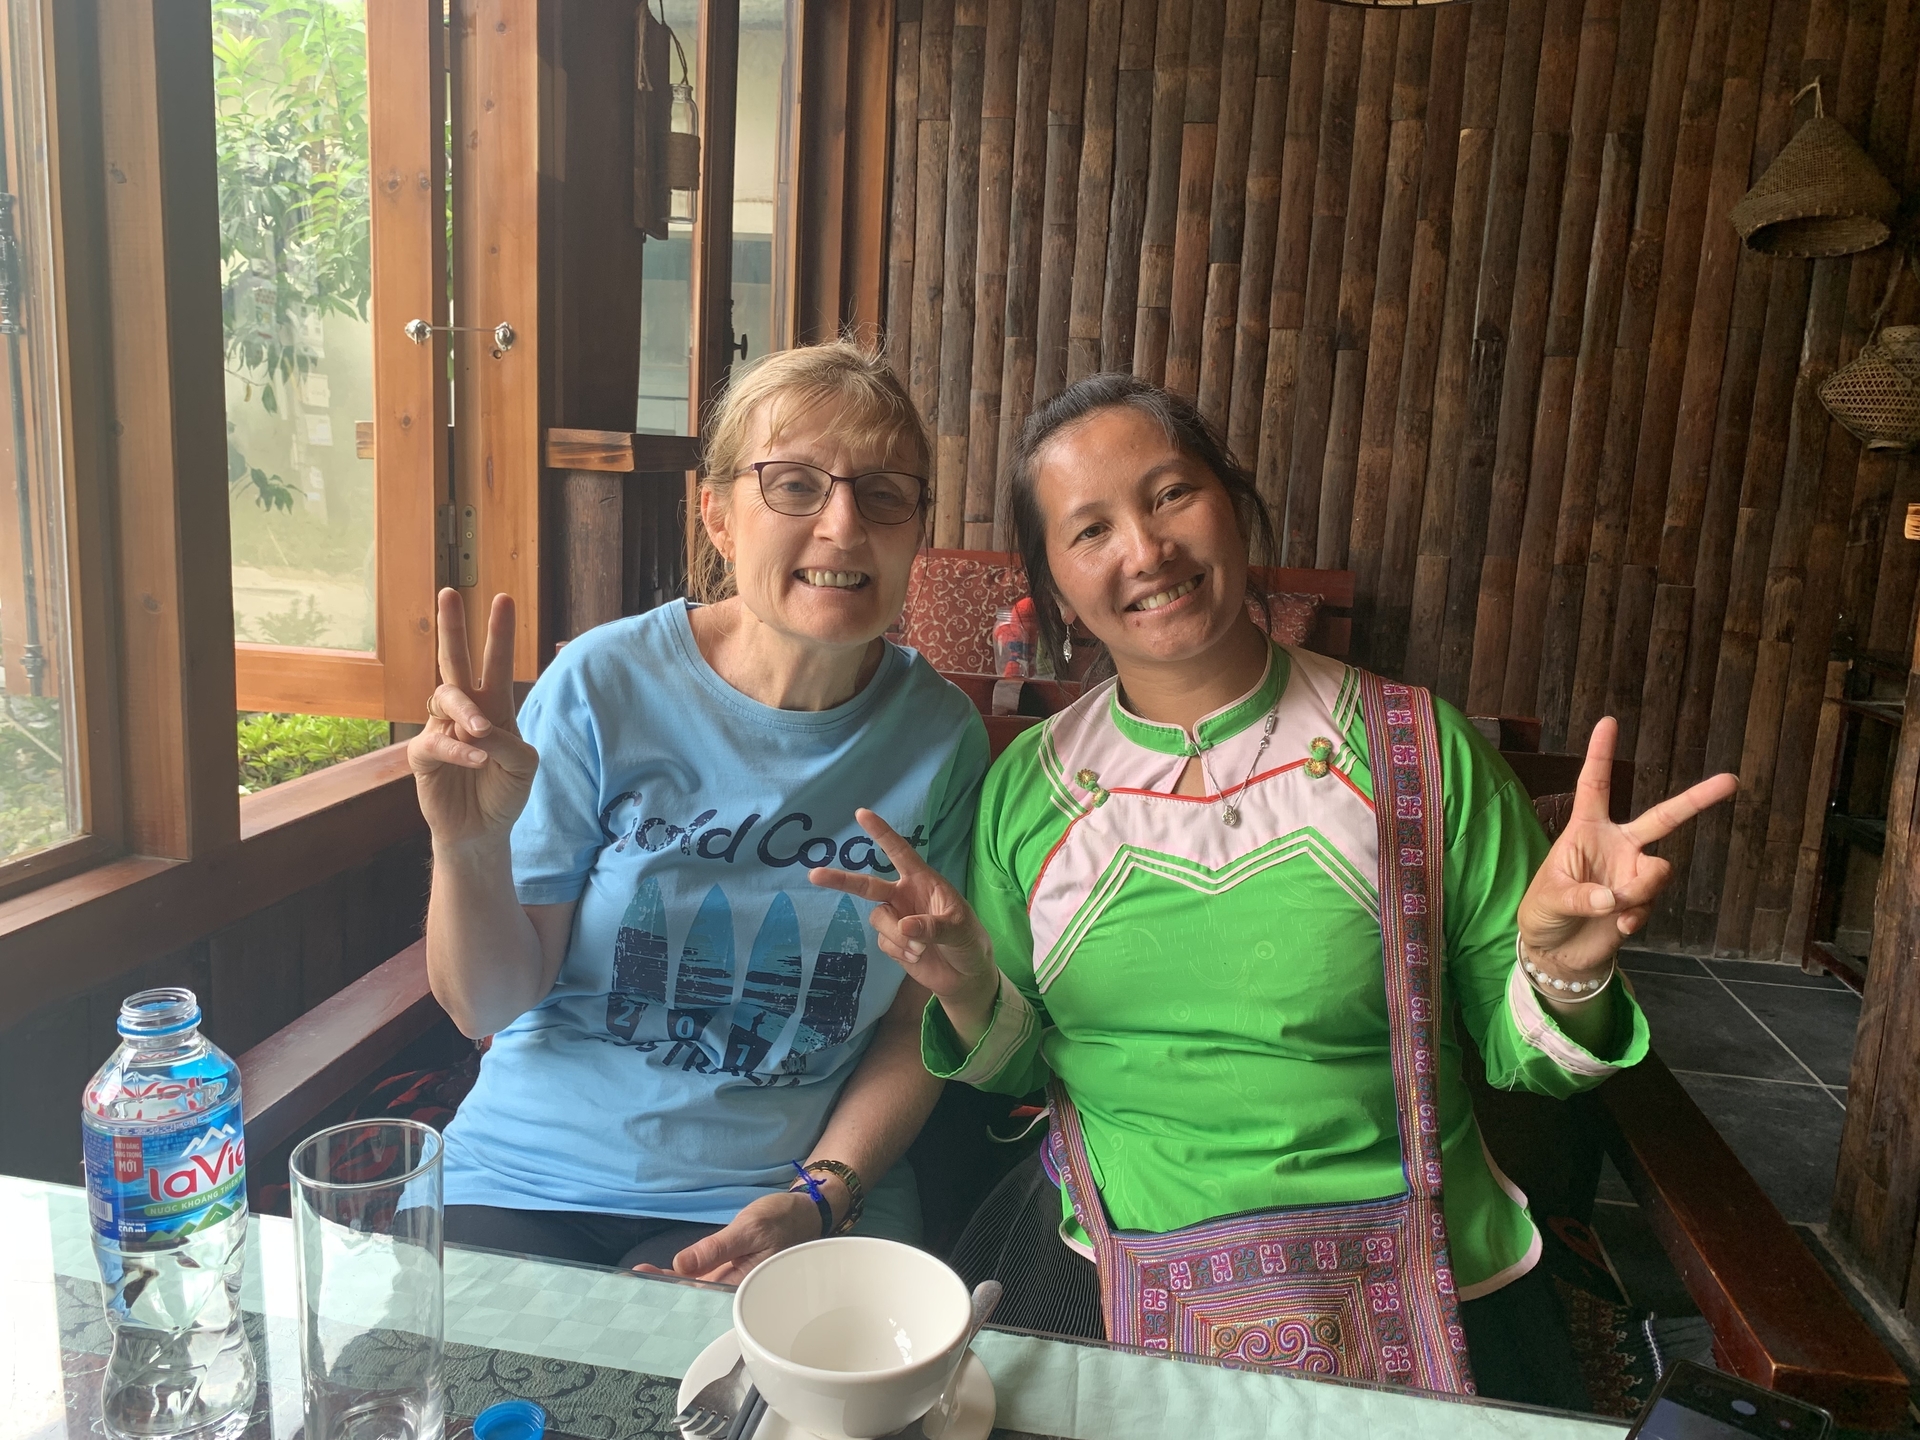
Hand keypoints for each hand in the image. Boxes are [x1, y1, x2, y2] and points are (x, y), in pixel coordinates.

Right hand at [406, 589, 539, 847]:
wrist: (483, 831)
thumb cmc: (504, 792)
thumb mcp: (524, 766)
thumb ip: (507, 741)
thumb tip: (476, 728)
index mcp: (494, 707)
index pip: (497, 664)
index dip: (499, 633)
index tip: (502, 598)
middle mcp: (465, 712)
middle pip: (455, 661)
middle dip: (453, 628)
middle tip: (449, 594)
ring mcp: (442, 730)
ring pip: (447, 698)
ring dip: (466, 710)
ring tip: (481, 728)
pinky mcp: (423, 755)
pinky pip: (437, 742)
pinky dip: (459, 750)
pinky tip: (477, 757)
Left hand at [636, 1191, 821, 1284]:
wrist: (804, 1212)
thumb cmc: (781, 1220)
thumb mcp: (749, 1229)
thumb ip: (715, 1249)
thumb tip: (680, 1265)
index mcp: (741, 1287)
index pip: (697, 1296)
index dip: (668, 1293)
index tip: (641, 1287)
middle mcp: (734, 1288)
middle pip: (693, 1295)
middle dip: (661, 1291)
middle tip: (628, 1285)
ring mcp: (731, 1279)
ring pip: (695, 1286)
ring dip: (667, 1283)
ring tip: (637, 1280)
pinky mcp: (730, 1268)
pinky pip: (702, 1275)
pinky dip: (681, 1273)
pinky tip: (664, 1272)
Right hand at [808, 809, 998, 1014]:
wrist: (966, 975)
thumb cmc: (969, 941)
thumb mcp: (959, 930)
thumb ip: (933, 926)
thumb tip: (903, 925)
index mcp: (923, 881)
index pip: (899, 852)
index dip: (881, 833)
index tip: (862, 813)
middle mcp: (904, 896)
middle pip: (866, 885)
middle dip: (840, 880)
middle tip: (814, 875)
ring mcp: (896, 918)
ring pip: (878, 920)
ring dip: (897, 936)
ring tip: (920, 949)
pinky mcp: (892, 942)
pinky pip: (883, 942)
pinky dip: (900, 951)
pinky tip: (917, 956)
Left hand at [1517, 717, 1737, 982]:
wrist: (1556, 952)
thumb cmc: (1542, 914)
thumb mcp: (1548, 900)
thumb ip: (1581, 896)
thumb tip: (1614, 898)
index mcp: (1586, 829)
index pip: (1595, 785)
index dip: (1601, 754)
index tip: (1609, 720)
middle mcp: (1617, 846)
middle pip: (1664, 816)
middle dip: (1698, 799)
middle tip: (1732, 780)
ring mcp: (1633, 874)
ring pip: (1660, 870)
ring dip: (1639, 891)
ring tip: (1613, 908)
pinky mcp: (1641, 903)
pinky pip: (1652, 904)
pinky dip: (1635, 918)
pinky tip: (1617, 928)